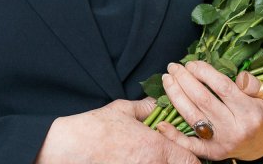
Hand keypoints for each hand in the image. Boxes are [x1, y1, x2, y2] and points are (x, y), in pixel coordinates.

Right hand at [36, 99, 199, 163]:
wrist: (70, 148)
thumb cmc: (95, 129)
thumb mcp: (123, 110)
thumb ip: (145, 107)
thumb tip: (156, 104)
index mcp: (156, 147)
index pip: (191, 161)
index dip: (192, 158)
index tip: (186, 154)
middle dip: (180, 163)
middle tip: (173, 157)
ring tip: (152, 159)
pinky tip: (138, 162)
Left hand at [159, 61, 262, 161]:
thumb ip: (257, 85)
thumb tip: (240, 76)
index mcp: (249, 111)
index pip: (222, 87)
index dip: (204, 73)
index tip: (192, 63)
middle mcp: (234, 128)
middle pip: (203, 100)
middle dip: (185, 80)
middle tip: (174, 66)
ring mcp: (221, 142)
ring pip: (193, 116)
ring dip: (175, 96)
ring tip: (167, 79)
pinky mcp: (212, 153)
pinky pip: (190, 145)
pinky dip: (174, 135)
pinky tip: (161, 123)